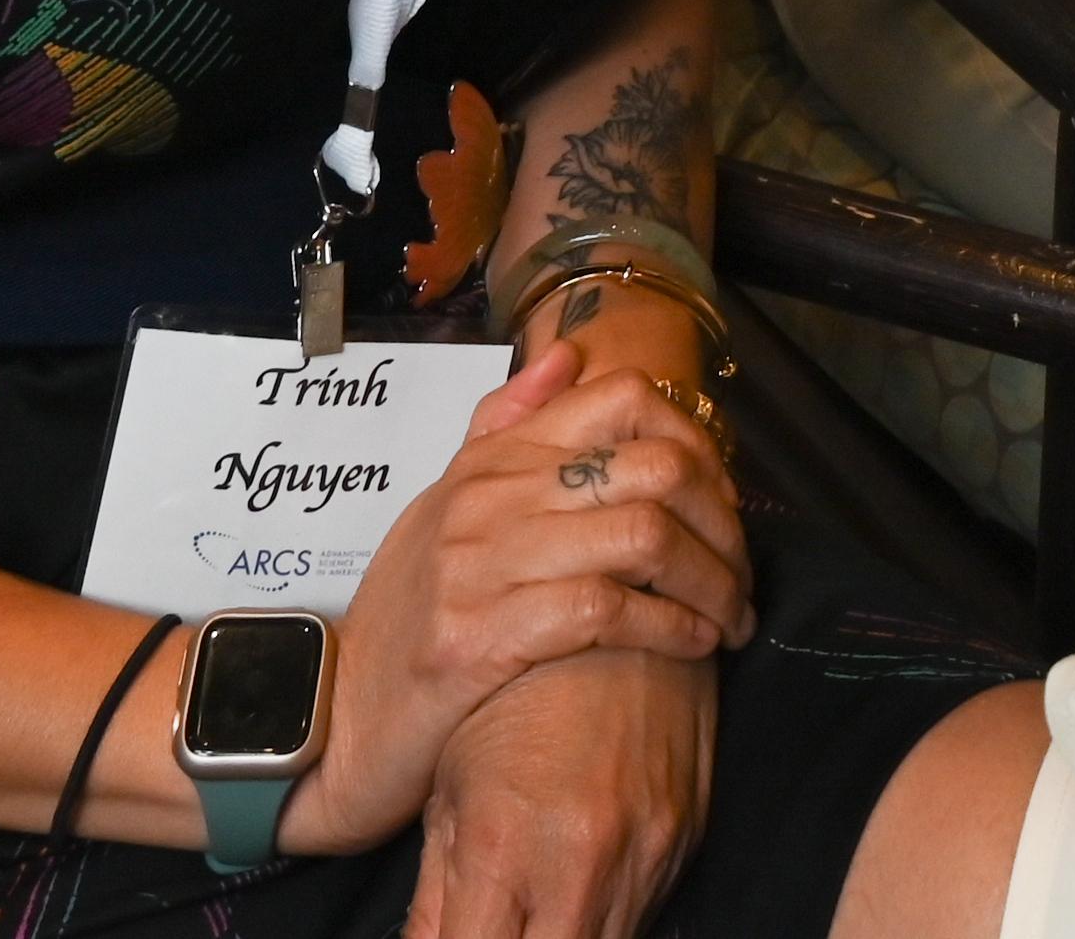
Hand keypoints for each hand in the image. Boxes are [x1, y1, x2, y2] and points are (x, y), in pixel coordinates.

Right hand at [283, 355, 752, 856]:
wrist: (331, 720)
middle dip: (722, 524)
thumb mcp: (446, 509)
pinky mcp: (478, 639)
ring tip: (731, 617)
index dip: (697, 443)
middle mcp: (486, 499)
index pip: (622, 400)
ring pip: (642, 538)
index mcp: (490, 462)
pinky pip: (605, 610)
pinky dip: (668, 627)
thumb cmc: (405, 618)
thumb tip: (569, 355)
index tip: (723, 501)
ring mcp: (479, 566)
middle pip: (653, 468)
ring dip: (710, 583)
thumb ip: (505, 430)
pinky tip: (692, 645)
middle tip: (742, 573)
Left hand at [401, 649, 715, 938]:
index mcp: (502, 843)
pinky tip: (583, 885)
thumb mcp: (453, 783)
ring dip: (562, 935)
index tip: (454, 938)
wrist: (626, 607)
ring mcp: (641, 855)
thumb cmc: (524, 688)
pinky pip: (646, 916)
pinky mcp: (685, 841)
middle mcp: (578, 859)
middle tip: (498, 925)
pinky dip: (609, 915)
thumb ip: (436, 891)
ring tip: (537, 905)